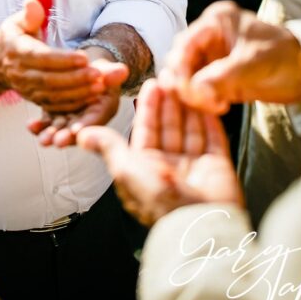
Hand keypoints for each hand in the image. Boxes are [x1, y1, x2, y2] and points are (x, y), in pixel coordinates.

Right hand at [0, 0, 102, 111]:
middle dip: (75, 79)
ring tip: (99, 86)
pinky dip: (73, 104)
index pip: (42, 57)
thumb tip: (32, 3)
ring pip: (54, 95)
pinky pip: (54, 105)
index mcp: (17, 52)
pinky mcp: (34, 99)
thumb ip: (28, 14)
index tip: (85, 57)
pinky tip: (90, 97)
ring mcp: (27, 90)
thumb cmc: (12, 38)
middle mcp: (21, 74)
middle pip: (50, 80)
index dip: (63, 60)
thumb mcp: (16, 22)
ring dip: (78, 93)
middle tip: (98, 74)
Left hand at [27, 56, 128, 146]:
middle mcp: (88, 118)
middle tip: (55, 142)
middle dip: (66, 136)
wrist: (88, 70)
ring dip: (52, 134)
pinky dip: (40, 125)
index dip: (86, 126)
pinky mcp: (57, 113)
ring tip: (43, 140)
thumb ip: (112, 73)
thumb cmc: (100, 70)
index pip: (95, 120)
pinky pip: (48, 121)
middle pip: (77, 129)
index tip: (76, 132)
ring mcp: (71, 117)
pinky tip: (30, 126)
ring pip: (61, 128)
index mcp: (104, 109)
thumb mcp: (106, 70)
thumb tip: (122, 70)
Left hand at [78, 79, 242, 225]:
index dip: (148, 106)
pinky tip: (205, 98)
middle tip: (170, 74)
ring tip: (187, 80)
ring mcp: (195, 165)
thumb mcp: (125, 169)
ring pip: (190, 128)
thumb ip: (108, 146)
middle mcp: (170, 166)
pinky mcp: (218, 166)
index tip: (151, 83)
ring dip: (187, 105)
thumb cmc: (157, 197)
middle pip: (169, 126)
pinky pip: (213, 137)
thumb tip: (82, 135)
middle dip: (168, 101)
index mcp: (146, 167)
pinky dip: (209, 118)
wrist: (199, 225)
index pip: (146, 129)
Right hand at [159, 0, 300, 112]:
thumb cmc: (285, 58)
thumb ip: (222, 76)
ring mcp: (212, 56)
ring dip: (192, 93)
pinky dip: (203, 100)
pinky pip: (200, 88)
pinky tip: (218, 107)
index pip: (185, 42)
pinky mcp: (218, 76)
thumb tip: (193, 91)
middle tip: (195, 101)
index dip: (180, 66)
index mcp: (216, 21)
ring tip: (211, 106)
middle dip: (184, 81)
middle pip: (180, 58)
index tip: (183, 89)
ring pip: (187, 76)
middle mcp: (209, 36)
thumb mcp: (254, 63)